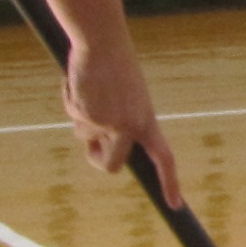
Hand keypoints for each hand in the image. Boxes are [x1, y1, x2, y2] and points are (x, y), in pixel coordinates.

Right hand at [64, 30, 182, 205]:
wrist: (102, 41)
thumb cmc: (114, 65)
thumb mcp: (125, 98)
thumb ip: (119, 123)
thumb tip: (99, 148)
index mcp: (147, 120)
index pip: (164, 157)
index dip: (170, 182)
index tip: (175, 205)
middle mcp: (131, 126)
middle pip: (112, 165)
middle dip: (97, 159)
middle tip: (90, 146)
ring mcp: (109, 122)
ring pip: (84, 137)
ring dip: (80, 117)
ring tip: (89, 89)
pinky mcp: (88, 115)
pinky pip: (72, 116)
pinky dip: (70, 100)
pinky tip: (79, 82)